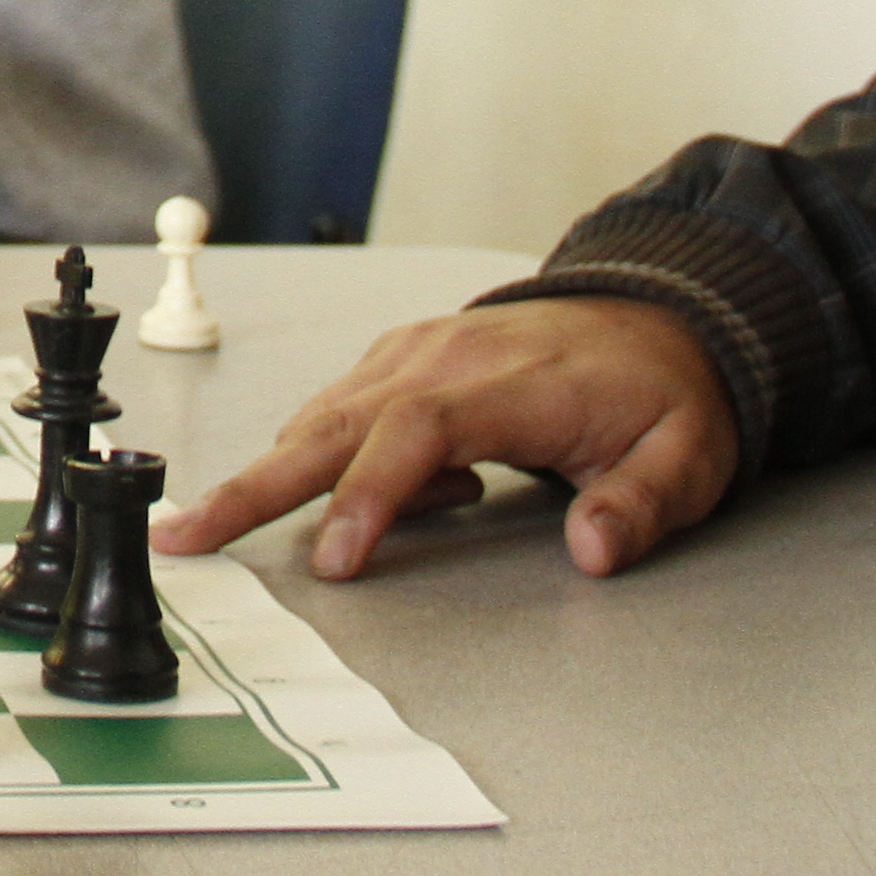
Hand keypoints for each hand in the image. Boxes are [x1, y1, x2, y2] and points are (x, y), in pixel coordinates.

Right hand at [153, 296, 736, 580]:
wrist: (658, 317)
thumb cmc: (660, 393)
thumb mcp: (686, 457)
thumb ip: (640, 504)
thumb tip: (593, 549)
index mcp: (513, 382)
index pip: (420, 431)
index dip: (372, 494)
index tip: (338, 558)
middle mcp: (448, 357)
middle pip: (337, 420)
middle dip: (258, 482)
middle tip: (189, 531)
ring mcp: (419, 351)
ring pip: (323, 414)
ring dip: (267, 472)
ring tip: (208, 524)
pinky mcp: (404, 358)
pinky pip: (343, 408)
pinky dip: (318, 456)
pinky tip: (347, 507)